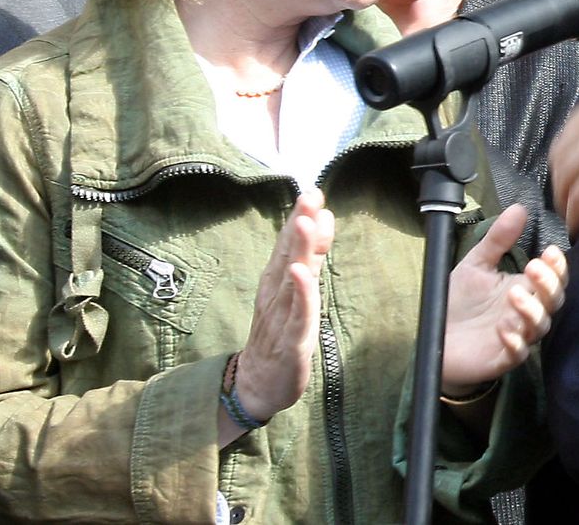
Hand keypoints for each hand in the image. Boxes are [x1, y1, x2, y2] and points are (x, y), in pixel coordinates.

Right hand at [225, 192, 332, 443]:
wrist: (257, 386)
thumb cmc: (278, 335)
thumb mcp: (296, 293)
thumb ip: (310, 257)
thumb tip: (322, 219)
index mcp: (277, 283)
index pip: (289, 245)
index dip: (300, 218)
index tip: (313, 191)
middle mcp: (276, 296)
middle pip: (288, 255)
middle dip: (299, 224)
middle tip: (310, 196)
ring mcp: (282, 318)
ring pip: (292, 280)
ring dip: (298, 252)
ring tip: (305, 224)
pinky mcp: (291, 342)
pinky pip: (298, 315)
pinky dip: (300, 294)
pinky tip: (301, 274)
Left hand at [440, 205, 568, 396]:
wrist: (437, 338)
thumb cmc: (460, 302)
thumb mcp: (476, 264)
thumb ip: (498, 239)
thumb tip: (519, 208)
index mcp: (526, 289)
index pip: (553, 277)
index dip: (557, 266)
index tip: (549, 251)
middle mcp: (527, 312)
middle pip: (553, 300)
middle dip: (549, 284)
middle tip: (534, 267)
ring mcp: (518, 336)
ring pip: (539, 326)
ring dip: (532, 310)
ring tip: (515, 295)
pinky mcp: (503, 358)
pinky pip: (517, 353)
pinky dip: (514, 341)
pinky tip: (503, 329)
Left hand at [549, 80, 578, 232]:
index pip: (576, 124)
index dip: (575, 146)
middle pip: (562, 151)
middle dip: (565, 171)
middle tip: (571, 186)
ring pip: (564, 177)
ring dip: (566, 195)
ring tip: (572, 209)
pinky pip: (576, 201)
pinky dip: (574, 215)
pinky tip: (578, 224)